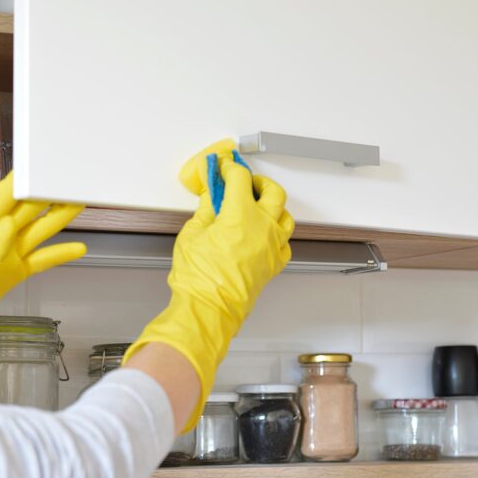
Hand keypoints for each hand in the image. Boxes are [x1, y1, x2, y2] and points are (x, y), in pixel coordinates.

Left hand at [0, 172, 85, 395]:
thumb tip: (9, 224)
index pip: (5, 195)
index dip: (25, 178)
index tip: (45, 163)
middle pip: (28, 210)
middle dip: (49, 194)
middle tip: (72, 181)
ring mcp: (4, 256)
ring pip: (38, 232)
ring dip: (58, 219)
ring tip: (80, 204)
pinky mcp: (11, 275)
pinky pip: (40, 261)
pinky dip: (59, 254)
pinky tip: (76, 249)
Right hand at [123, 140, 293, 430]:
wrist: (209, 310)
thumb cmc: (198, 278)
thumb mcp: (192, 234)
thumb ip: (204, 210)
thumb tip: (209, 196)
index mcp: (240, 214)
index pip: (239, 179)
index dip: (229, 168)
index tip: (222, 167)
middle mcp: (263, 227)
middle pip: (273, 191)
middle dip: (259, 181)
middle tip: (244, 182)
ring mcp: (272, 247)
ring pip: (285, 216)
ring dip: (273, 206)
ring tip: (257, 206)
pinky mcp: (273, 265)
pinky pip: (284, 243)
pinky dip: (277, 234)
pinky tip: (264, 234)